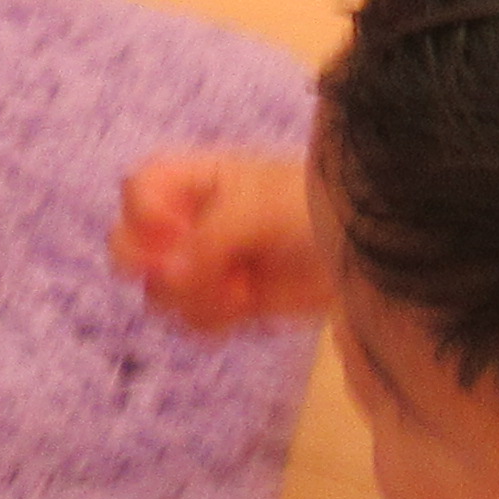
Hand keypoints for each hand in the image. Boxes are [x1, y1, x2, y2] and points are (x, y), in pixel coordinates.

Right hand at [113, 152, 326, 331]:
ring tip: (238, 289)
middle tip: (188, 274)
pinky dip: (213, 319)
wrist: (370, 249)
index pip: (137, 188)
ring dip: (192, 297)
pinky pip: (190, 319)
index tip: (179, 231)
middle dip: (152, 266)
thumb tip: (169, 275)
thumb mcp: (263, 206)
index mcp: (197, 179)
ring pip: (157, 292)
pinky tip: (247, 305)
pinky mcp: (226, 301)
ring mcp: (205, 264)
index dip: (146, 214)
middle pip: (128, 245)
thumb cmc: (317, 204)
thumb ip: (211, 235)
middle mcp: (191, 220)